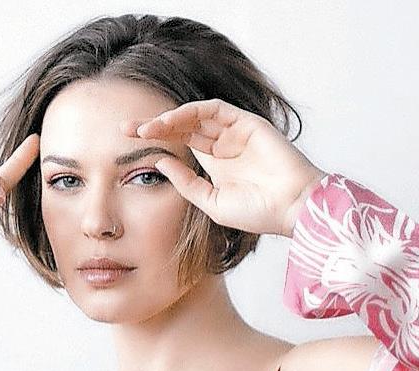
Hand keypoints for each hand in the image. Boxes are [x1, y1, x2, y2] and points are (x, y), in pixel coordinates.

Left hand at [120, 99, 326, 237]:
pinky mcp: (247, 123)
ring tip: (146, 129)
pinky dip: (190, 112)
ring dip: (169, 119)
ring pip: (195, 116)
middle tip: (126, 129)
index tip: (127, 143)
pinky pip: (214, 109)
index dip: (155, 141)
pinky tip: (170, 122)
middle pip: (182, 127)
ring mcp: (235, 132)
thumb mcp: (211, 202)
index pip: (180, 144)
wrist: (292, 209)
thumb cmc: (258, 213)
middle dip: (153, 126)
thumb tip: (158, 163)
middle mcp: (224, 144)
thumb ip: (186, 182)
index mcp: (216, 163)